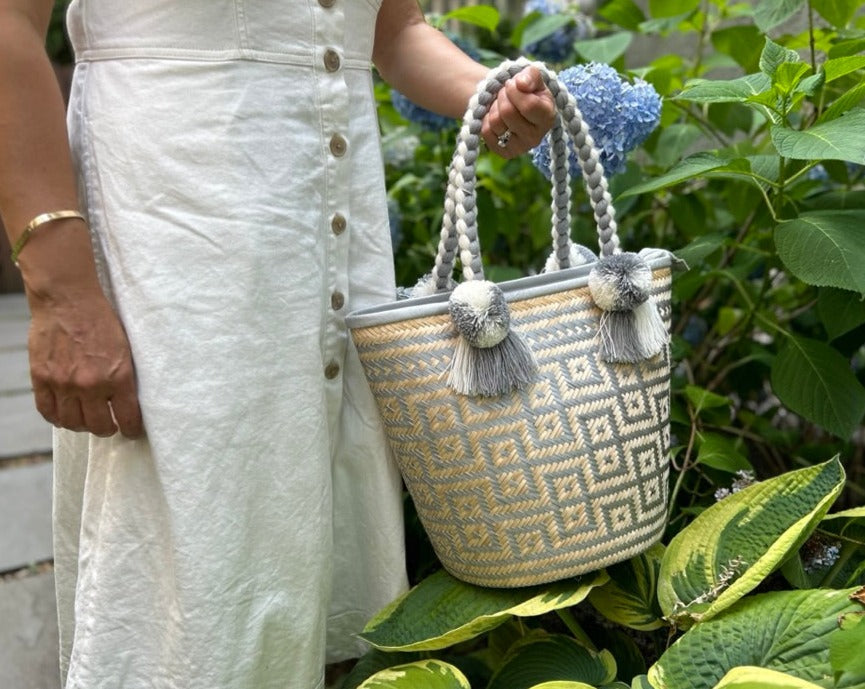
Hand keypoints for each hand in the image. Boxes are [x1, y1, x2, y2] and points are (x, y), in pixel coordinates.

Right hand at [27, 290, 142, 437]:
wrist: (68, 299)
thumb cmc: (101, 320)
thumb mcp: (126, 348)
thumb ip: (124, 377)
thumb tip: (126, 401)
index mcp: (118, 376)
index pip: (127, 418)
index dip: (131, 429)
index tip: (131, 430)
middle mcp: (90, 384)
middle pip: (98, 426)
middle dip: (107, 429)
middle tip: (109, 424)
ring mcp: (63, 383)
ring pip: (72, 423)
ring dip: (82, 425)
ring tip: (87, 418)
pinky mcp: (41, 378)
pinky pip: (47, 411)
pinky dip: (57, 417)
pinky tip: (65, 414)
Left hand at [482, 66, 555, 158]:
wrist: (515, 106)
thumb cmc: (527, 90)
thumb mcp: (532, 78)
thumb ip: (531, 75)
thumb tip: (521, 83)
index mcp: (548, 118)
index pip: (528, 106)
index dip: (514, 91)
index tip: (512, 83)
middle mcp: (536, 137)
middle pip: (508, 113)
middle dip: (502, 96)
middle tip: (505, 93)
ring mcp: (520, 148)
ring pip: (495, 122)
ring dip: (494, 107)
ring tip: (501, 104)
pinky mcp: (504, 153)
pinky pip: (486, 132)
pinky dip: (487, 120)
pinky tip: (497, 117)